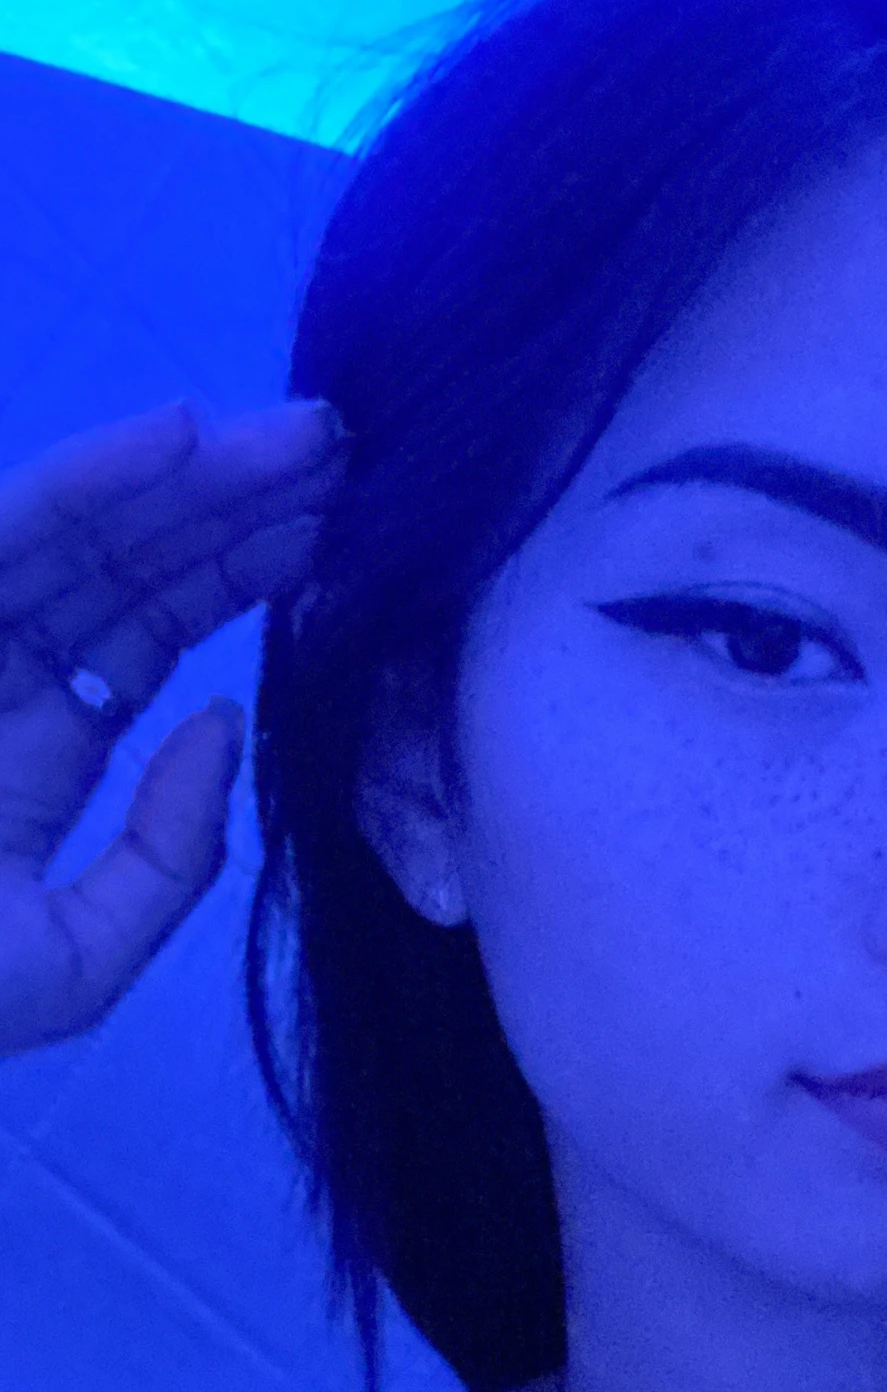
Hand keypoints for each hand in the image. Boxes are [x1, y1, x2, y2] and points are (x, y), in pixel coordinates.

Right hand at [0, 398, 346, 1056]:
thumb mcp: (78, 959)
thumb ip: (167, 859)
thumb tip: (222, 722)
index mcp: (28, 753)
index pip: (144, 640)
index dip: (234, 580)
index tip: (338, 533)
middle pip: (126, 570)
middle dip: (233, 506)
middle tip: (347, 449)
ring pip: (82, 533)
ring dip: (190, 474)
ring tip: (303, 432)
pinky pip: (7, 535)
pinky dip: (90, 478)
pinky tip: (182, 435)